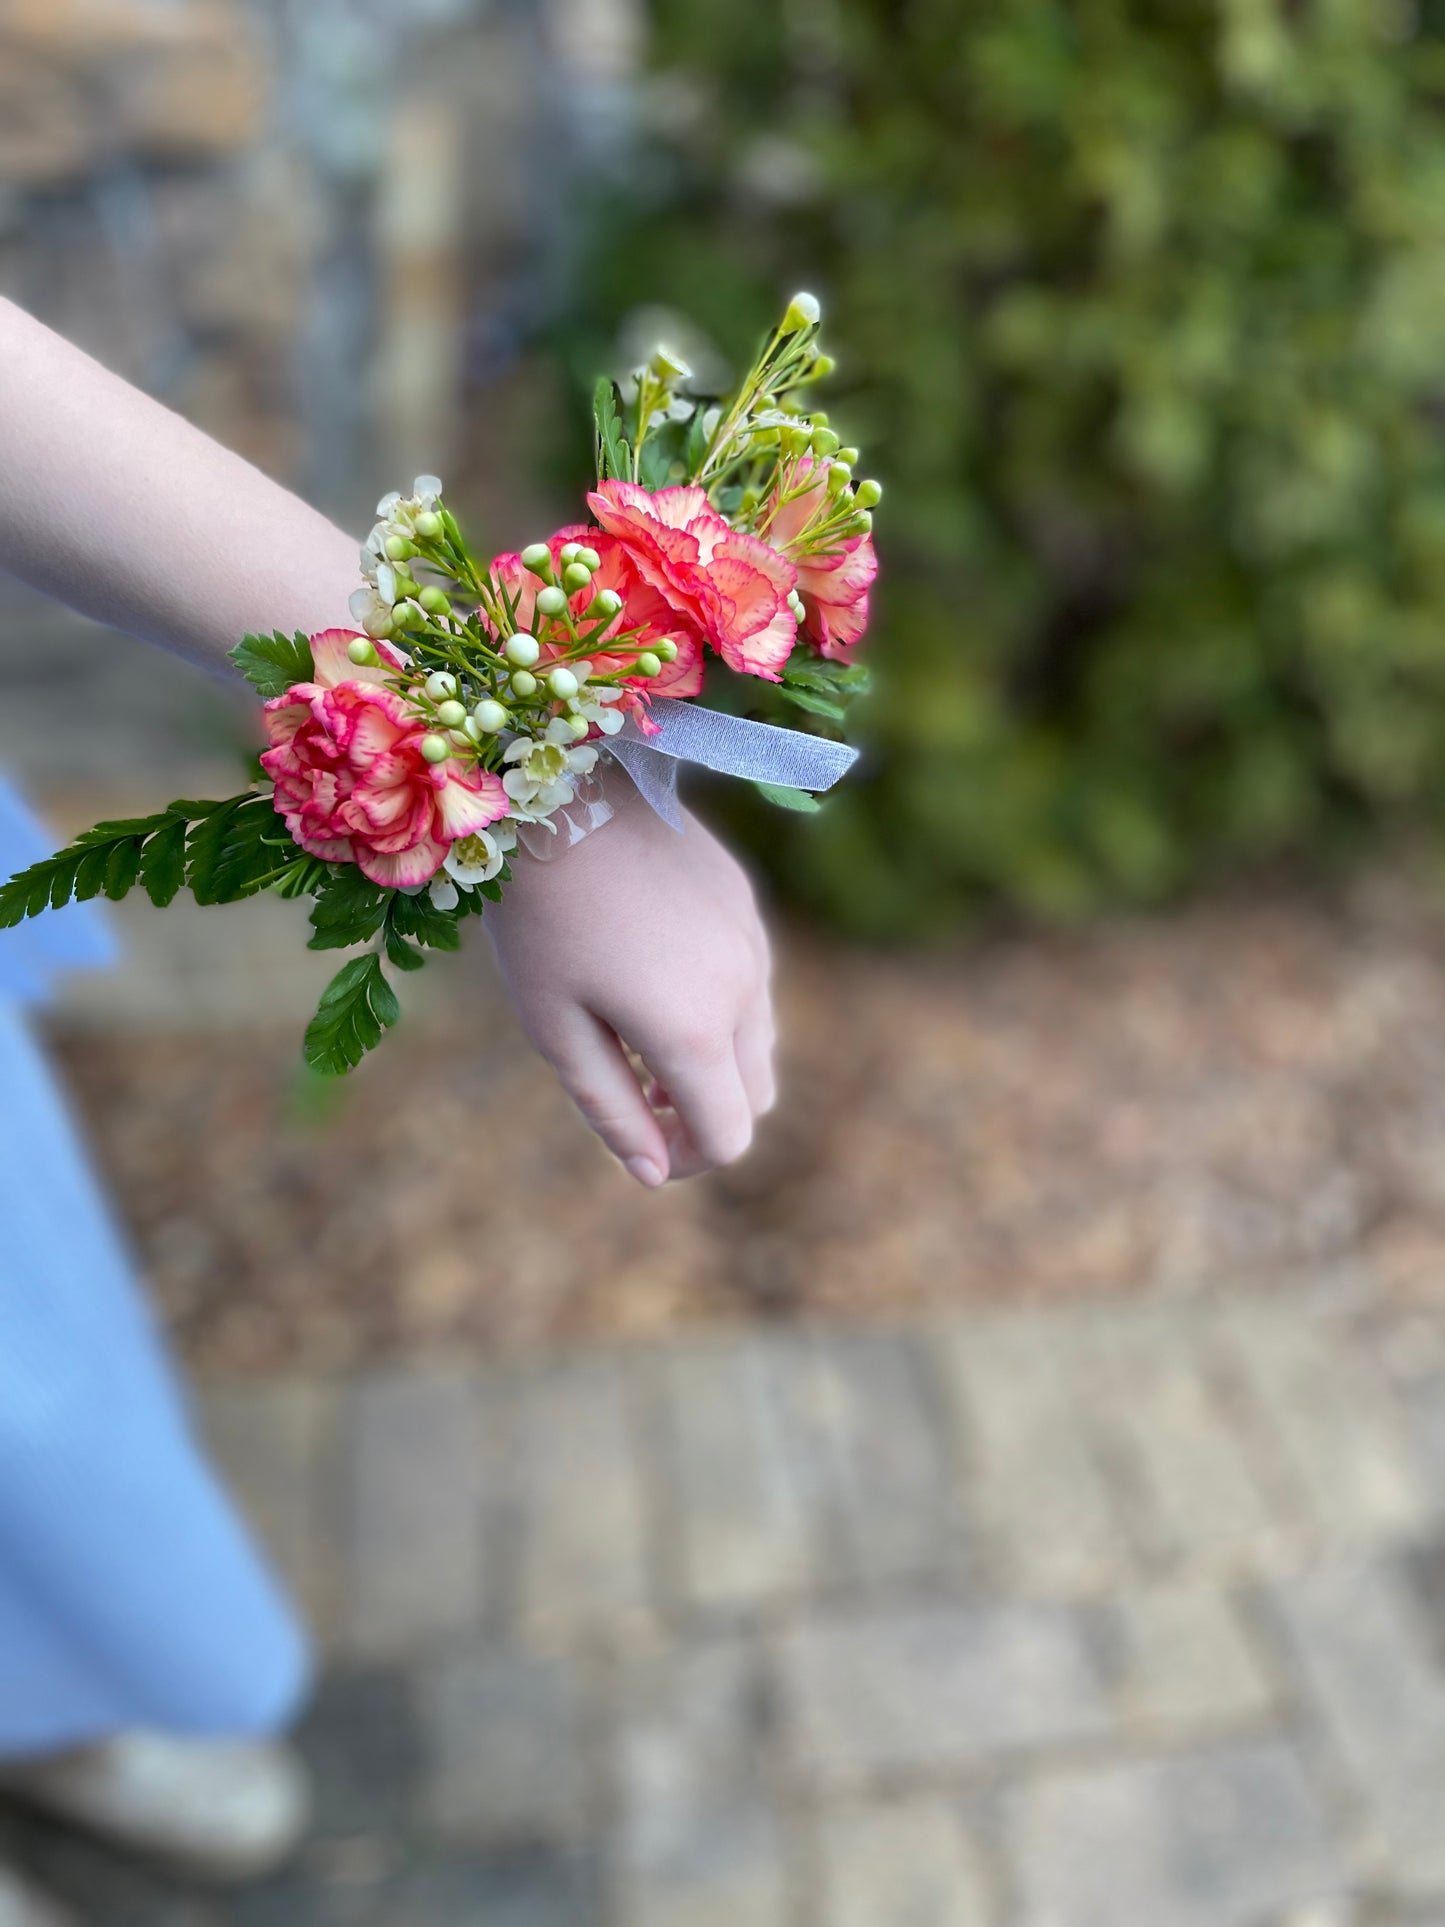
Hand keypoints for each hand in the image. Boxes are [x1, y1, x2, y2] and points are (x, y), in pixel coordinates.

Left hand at [485, 776, 775, 1184]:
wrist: (560, 791)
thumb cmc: (541, 918)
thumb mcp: (557, 1029)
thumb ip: (611, 1110)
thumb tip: (655, 1174)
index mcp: (693, 1031)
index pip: (731, 1136)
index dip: (690, 1160)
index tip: (645, 1145)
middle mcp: (743, 990)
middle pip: (756, 1094)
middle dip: (706, 1115)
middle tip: (638, 1095)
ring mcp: (752, 941)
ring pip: (759, 1038)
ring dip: (715, 1060)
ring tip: (638, 1032)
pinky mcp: (744, 903)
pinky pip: (749, 977)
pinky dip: (717, 1003)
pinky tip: (650, 967)